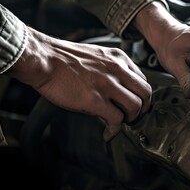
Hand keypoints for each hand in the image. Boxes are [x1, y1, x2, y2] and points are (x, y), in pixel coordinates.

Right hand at [8, 27, 151, 140]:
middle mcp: (117, 70)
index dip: (141, 95)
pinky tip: (108, 133)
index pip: (142, 79)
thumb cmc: (64, 58)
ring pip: (135, 107)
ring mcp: (107, 85)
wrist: (44, 60)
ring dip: (131, 119)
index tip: (137, 103)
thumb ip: (111, 68)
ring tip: (121, 124)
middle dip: (143, 109)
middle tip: (135, 117)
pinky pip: (116, 119)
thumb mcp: (96, 55)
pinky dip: (115, 130)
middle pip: (145, 93)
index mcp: (118, 58)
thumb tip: (118, 89)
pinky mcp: (95, 100)